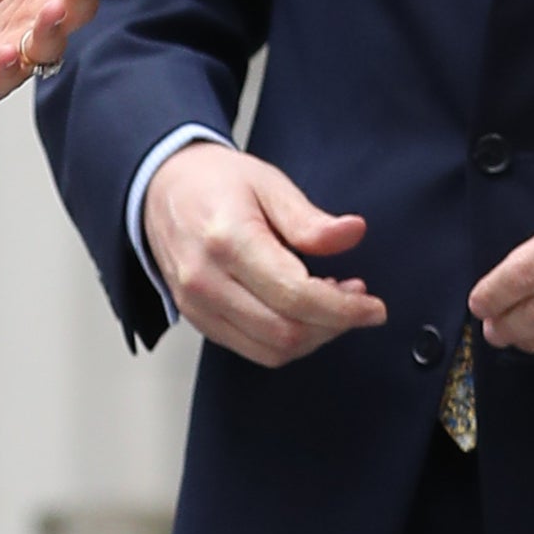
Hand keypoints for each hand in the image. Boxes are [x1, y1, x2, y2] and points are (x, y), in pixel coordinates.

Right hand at [142, 142, 386, 367]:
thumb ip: (310, 219)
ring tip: (332, 303)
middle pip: (286, 333)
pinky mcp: (198, 320)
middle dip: (334, 325)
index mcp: (228, 241)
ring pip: (271, 350)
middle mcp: (207, 281)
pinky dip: (287, 340)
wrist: (160, 189)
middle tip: (356, 299)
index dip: (344, 309)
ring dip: (313, 337)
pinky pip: (252, 349)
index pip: (296, 295)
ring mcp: (198, 306)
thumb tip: (352, 234)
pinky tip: (301, 312)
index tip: (374, 307)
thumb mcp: (269, 183)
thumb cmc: (215, 183)